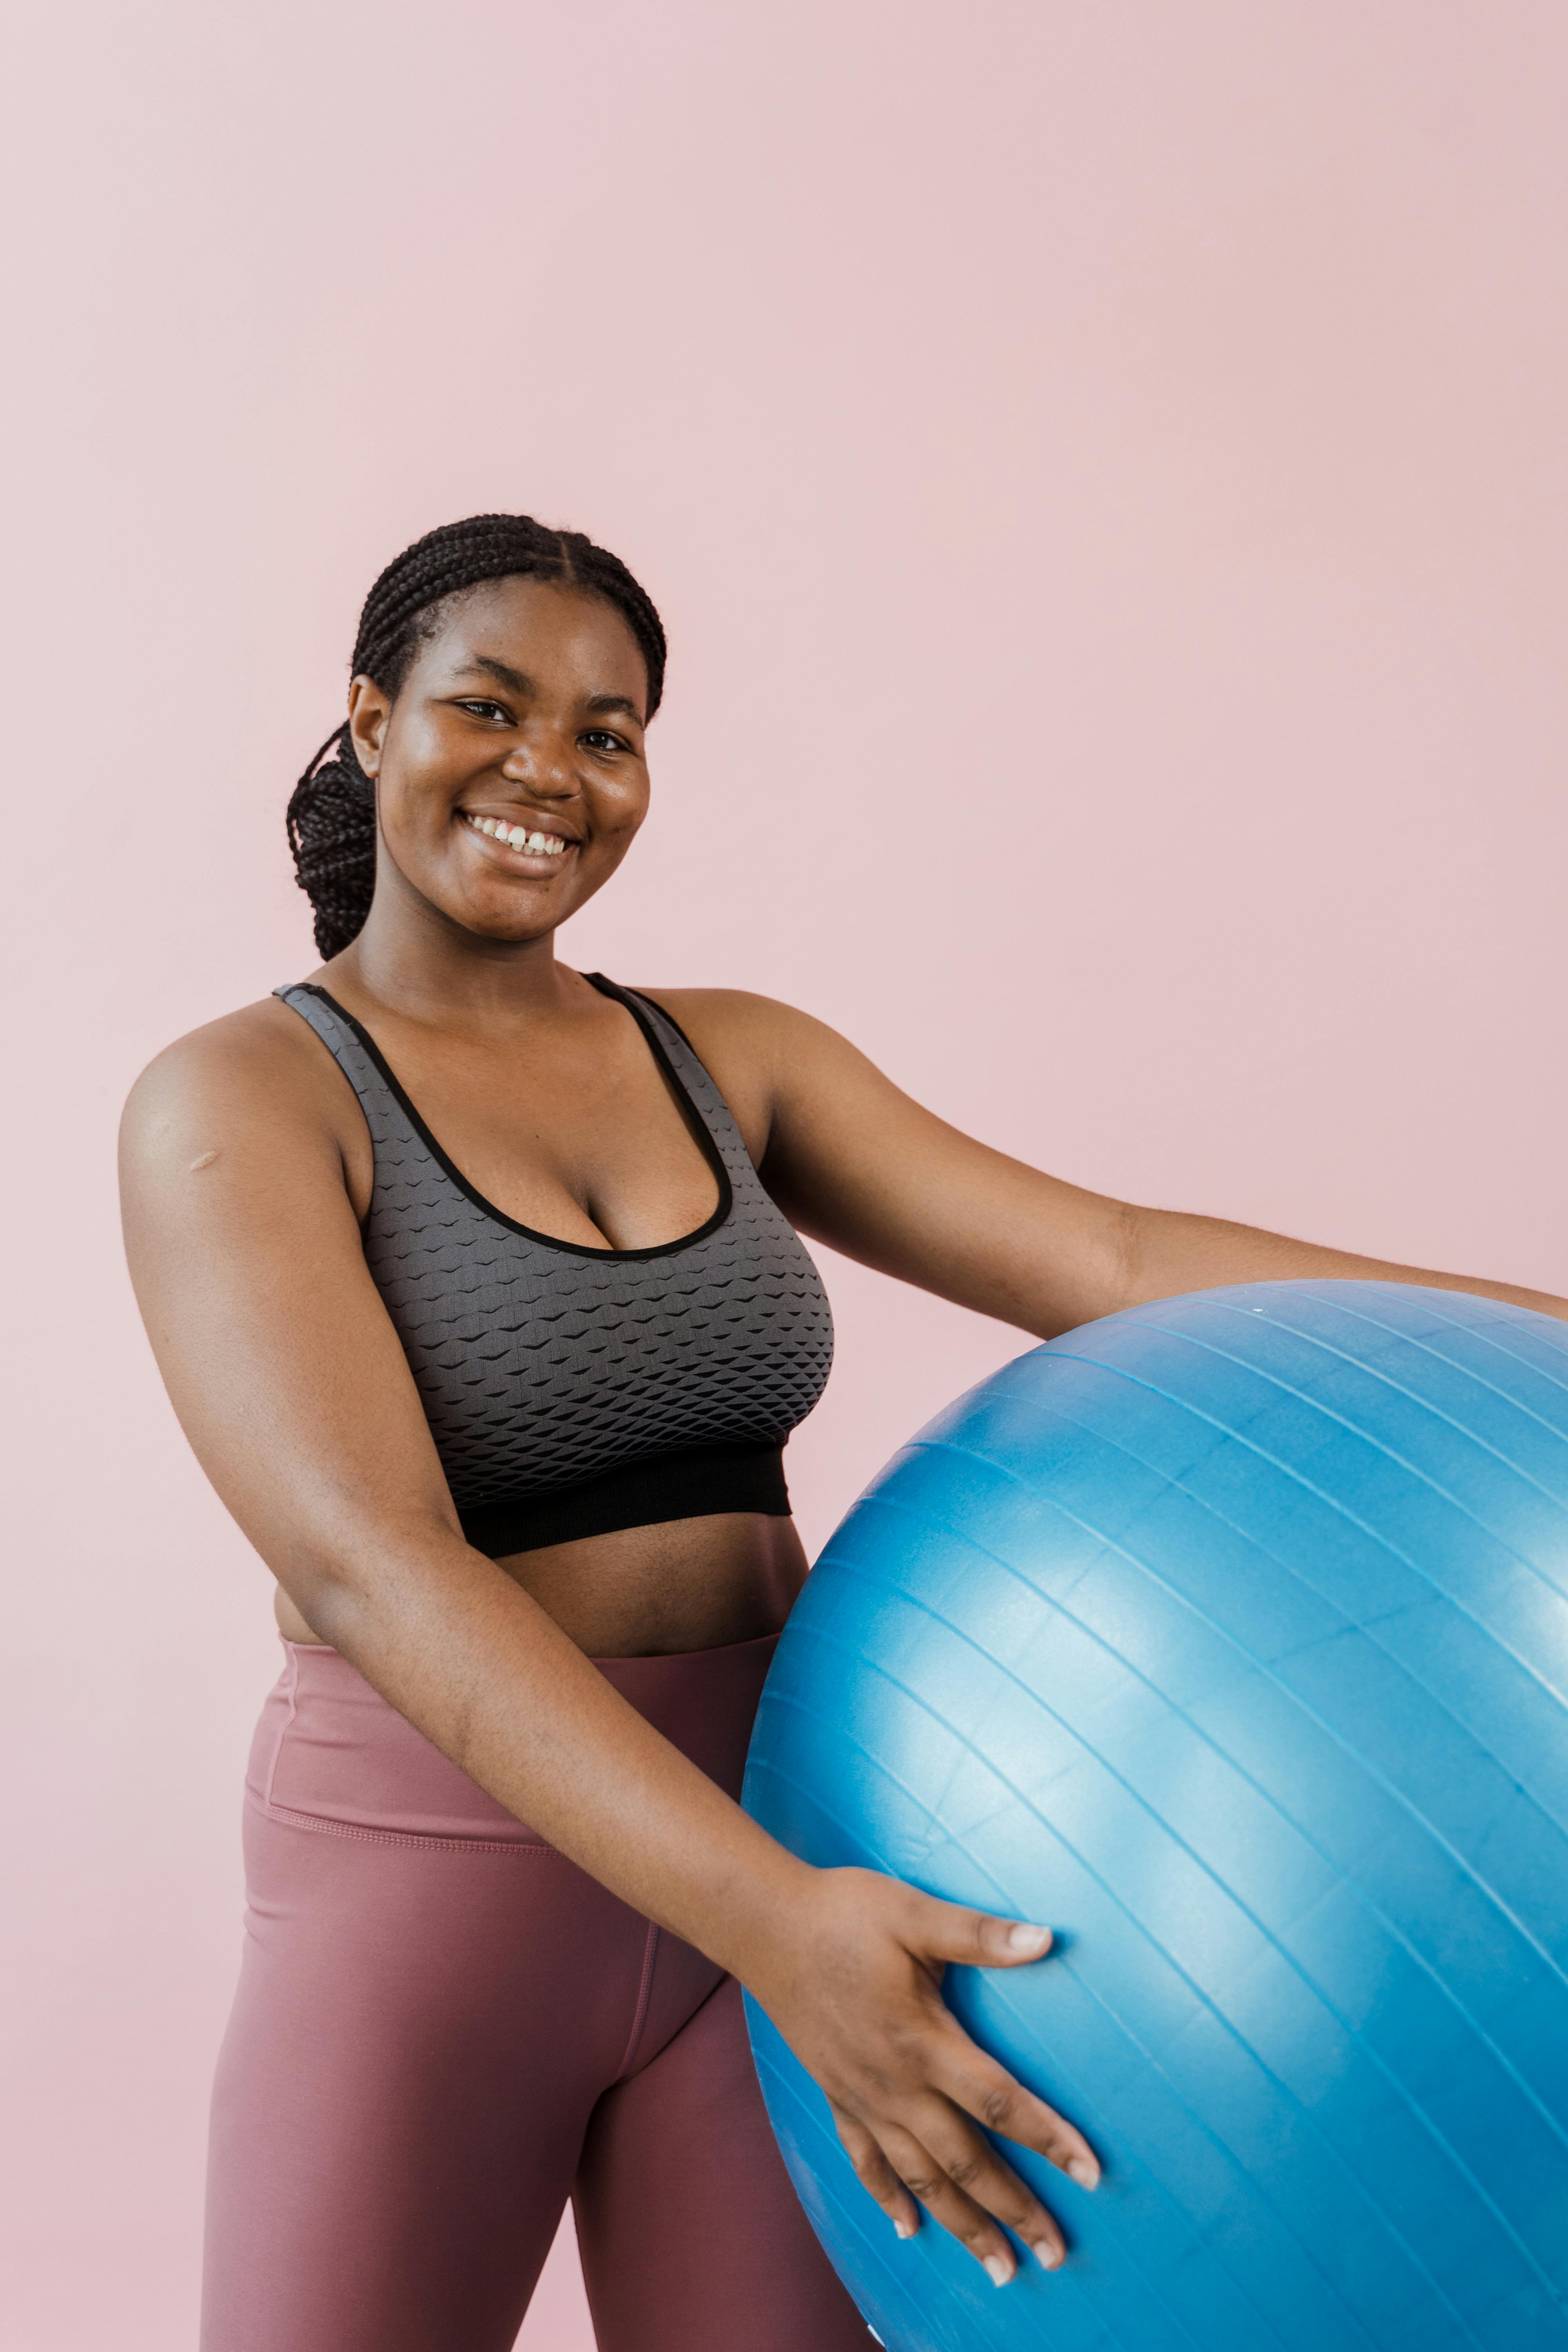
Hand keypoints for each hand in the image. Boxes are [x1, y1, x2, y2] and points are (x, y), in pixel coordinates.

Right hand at [743, 1865, 1097, 2283]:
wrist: (764, 1927)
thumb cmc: (843, 1914)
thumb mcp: (914, 1913)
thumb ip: (979, 1935)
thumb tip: (1045, 1939)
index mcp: (923, 2041)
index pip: (999, 2101)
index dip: (1048, 2139)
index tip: (1090, 2174)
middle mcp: (895, 2084)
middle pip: (965, 2161)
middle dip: (1014, 2210)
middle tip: (1055, 2254)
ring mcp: (862, 2097)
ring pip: (920, 2178)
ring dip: (962, 2225)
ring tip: (998, 2268)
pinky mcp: (836, 2095)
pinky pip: (864, 2161)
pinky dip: (887, 2197)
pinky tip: (907, 2228)